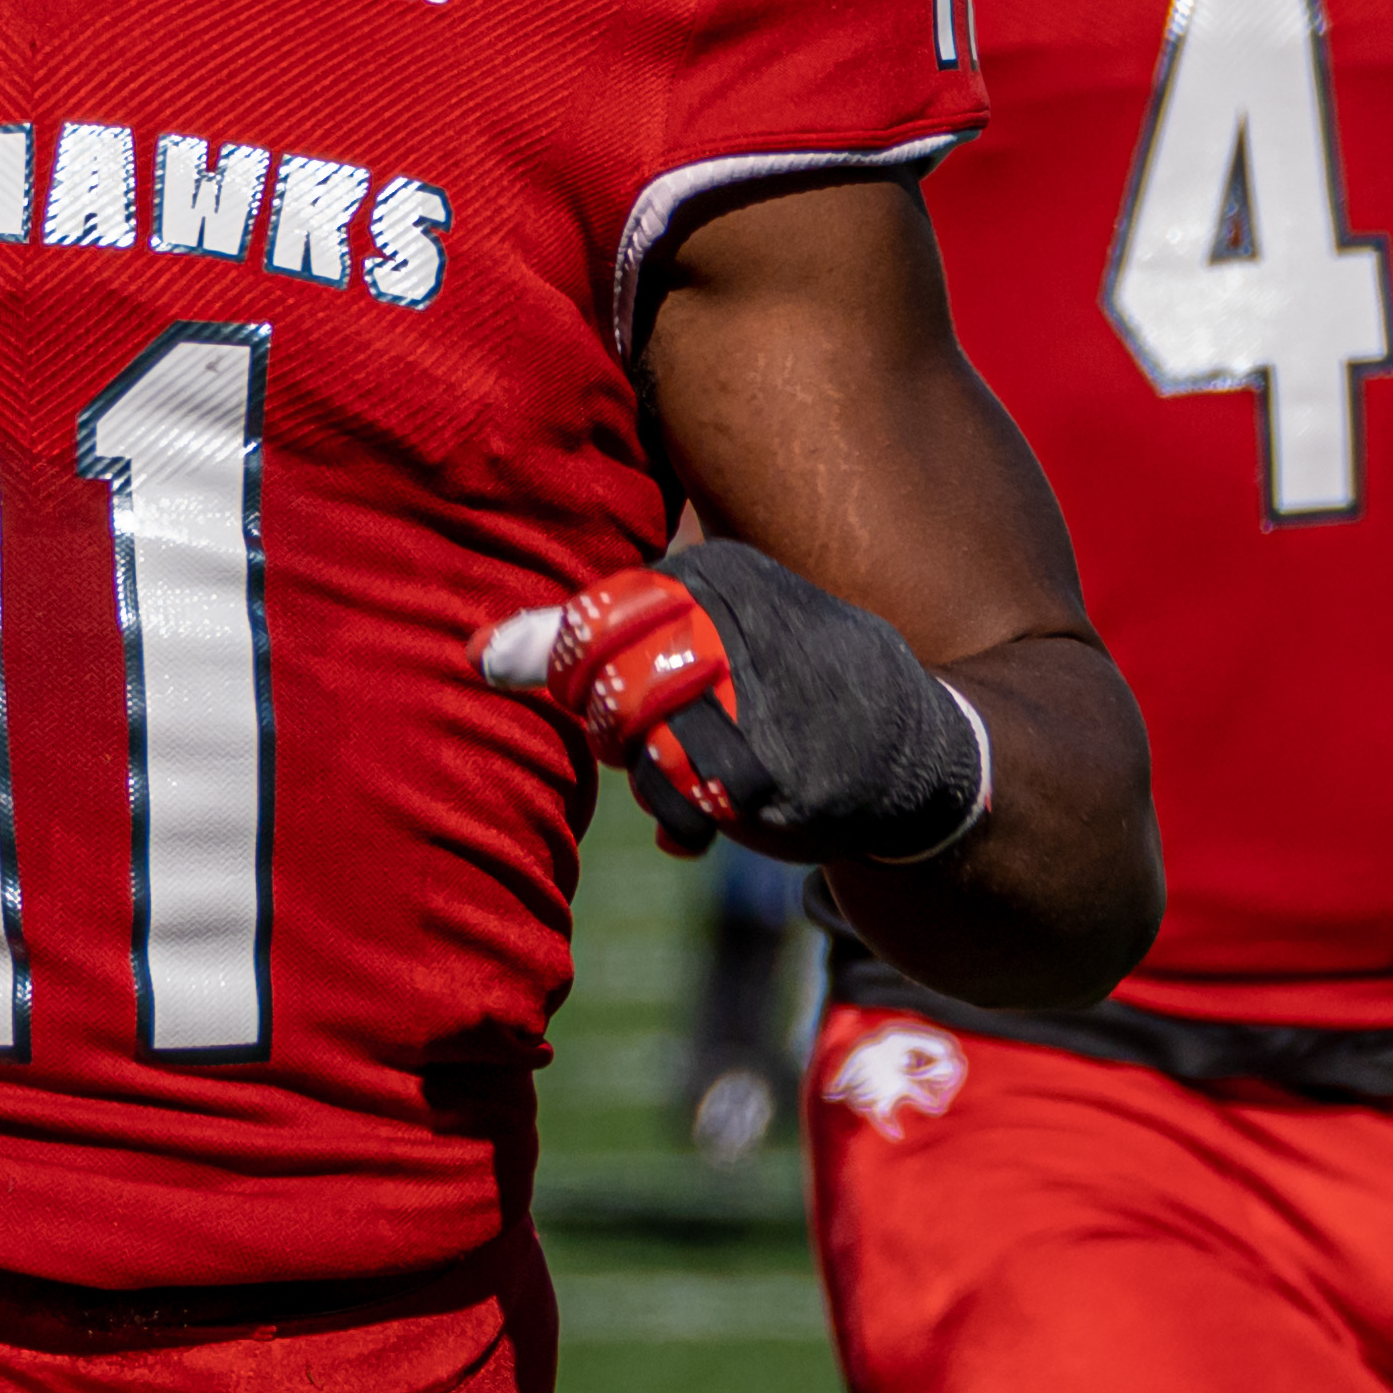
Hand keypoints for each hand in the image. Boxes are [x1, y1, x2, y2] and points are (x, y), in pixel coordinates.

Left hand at [476, 544, 987, 865]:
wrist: (915, 751)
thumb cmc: (785, 680)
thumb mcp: (706, 628)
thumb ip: (595, 635)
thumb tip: (477, 655)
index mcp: (711, 571)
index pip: (587, 623)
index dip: (576, 674)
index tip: (608, 694)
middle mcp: (729, 621)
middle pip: (598, 687)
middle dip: (612, 727)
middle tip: (661, 735)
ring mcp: (748, 698)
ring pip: (630, 749)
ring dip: (653, 775)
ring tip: (703, 766)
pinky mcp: (763, 775)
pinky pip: (674, 805)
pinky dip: (685, 821)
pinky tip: (715, 815)